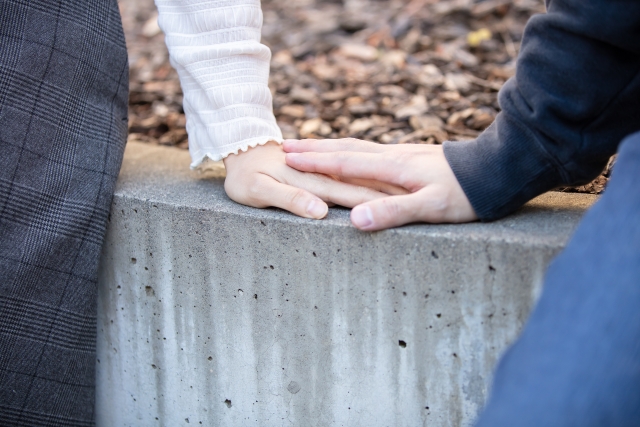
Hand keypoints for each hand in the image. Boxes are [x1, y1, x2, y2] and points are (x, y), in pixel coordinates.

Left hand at [222, 141, 389, 218]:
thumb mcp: (256, 188)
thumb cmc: (244, 174)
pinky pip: (348, 179)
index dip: (374, 200)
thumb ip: (288, 198)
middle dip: (385, 195)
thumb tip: (319, 212)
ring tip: (404, 199)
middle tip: (418, 204)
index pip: (351, 188)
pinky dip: (364, 187)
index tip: (400, 206)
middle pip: (361, 183)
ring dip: (378, 190)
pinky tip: (374, 195)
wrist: (235, 147)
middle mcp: (326, 178)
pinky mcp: (319, 179)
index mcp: (315, 182)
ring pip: (359, 180)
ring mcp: (326, 178)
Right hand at [283, 138, 477, 229]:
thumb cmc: (465, 193)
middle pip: (344, 149)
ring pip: (356, 146)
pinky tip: (350, 154)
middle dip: (314, 148)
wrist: (495, 170)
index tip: (287, 158)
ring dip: (329, 146)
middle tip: (285, 145)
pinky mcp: (410, 156)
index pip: (344, 163)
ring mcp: (401, 153)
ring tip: (308, 145)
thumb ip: (392, 212)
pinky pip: (370, 150)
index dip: (314, 162)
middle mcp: (392, 155)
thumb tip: (355, 220)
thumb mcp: (431, 208)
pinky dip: (349, 150)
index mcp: (391, 167)